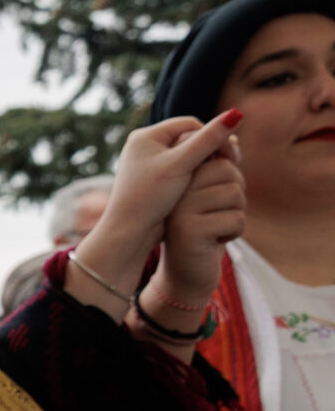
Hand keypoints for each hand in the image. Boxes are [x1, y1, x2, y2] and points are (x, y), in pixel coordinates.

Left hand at [69, 111, 242, 322]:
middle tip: (233, 164)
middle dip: (211, 149)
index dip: (214, 136)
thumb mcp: (182, 165)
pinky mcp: (153, 178)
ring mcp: (148, 162)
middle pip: (189, 138)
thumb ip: (208, 140)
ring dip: (206, 162)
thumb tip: (236, 113)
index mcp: (146, 136)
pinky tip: (208, 184)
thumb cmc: (151, 196)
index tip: (232, 154)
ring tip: (223, 174)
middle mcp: (144, 145)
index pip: (190, 124)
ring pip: (187, 155)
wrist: (128, 230)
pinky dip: (196, 174)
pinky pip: (181, 169)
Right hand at [150, 150, 245, 314]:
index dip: (229, 165)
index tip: (222, 188)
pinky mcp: (190, 230)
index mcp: (174, 174)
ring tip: (214, 226)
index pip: (215, 152)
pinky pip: (235, 219)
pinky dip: (234, 233)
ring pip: (235, 195)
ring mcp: (179, 208)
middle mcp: (173, 188)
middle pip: (228, 171)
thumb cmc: (200, 228)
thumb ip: (218, 167)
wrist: (184, 272)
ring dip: (236, 214)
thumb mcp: (208, 194)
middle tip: (218, 211)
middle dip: (236, 192)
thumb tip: (234, 139)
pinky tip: (214, 241)